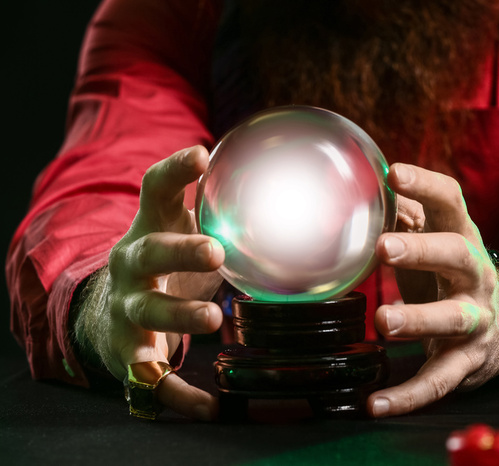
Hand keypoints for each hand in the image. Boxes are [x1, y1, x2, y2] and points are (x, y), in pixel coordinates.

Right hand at [77, 146, 224, 420]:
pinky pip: (154, 377)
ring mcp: (129, 309)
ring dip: (180, 316)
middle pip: (148, 253)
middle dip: (178, 251)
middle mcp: (132, 265)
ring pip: (148, 313)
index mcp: (149, 229)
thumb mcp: (180, 230)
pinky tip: (210, 406)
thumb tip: (284, 184)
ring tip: (213, 318)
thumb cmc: (164, 263)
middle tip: (216, 251)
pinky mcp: (131, 351)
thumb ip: (216, 210)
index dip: (174, 172)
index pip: (155, 192)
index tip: (201, 154)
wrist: (110, 311)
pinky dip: (180, 393)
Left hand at [367, 163, 498, 416]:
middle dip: (423, 250)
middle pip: (457, 256)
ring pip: (452, 318)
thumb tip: (370, 191)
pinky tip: (375, 404)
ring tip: (384, 320)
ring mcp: (475, 319)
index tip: (393, 174)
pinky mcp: (467, 360)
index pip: (450, 202)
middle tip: (384, 248)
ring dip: (418, 319)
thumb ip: (406, 220)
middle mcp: (475, 275)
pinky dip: (407, 395)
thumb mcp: (436, 243)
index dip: (425, 186)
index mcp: (462, 238)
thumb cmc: (453, 275)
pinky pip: (438, 379)